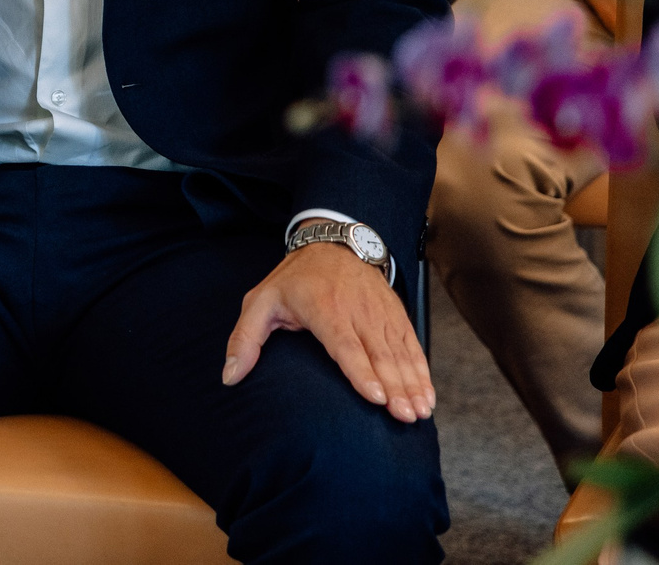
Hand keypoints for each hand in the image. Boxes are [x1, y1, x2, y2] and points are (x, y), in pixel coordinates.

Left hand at [223, 241, 434, 423]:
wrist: (333, 243)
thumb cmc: (295, 279)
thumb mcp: (261, 301)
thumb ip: (245, 338)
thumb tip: (230, 376)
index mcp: (323, 308)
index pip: (345, 344)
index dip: (362, 371)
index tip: (376, 397)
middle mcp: (356, 310)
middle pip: (379, 353)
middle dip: (395, 387)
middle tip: (405, 416)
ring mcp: (380, 312)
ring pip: (400, 351)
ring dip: (413, 383)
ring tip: (419, 412)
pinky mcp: (396, 314)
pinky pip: (412, 345)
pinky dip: (422, 370)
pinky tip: (428, 395)